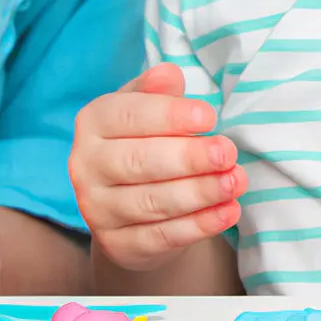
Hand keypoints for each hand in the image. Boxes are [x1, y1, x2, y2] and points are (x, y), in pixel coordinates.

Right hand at [67, 63, 244, 270]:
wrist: (128, 209)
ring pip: (152, 202)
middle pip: (139, 162)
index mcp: (92, 122)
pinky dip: (199, 225)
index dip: (169, 116)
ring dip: (200, 192)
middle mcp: (85, 165)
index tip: (209, 117)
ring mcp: (97, 209)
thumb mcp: (146, 109)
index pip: (128, 116)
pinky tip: (228, 212)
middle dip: (189, 158)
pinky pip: (161, 236)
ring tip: (236, 181)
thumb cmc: (144, 143)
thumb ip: (156, 91)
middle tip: (227, 153)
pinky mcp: (116, 245)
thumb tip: (169, 75)